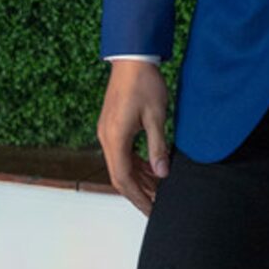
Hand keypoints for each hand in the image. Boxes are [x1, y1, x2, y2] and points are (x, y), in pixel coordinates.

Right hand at [97, 62, 172, 213]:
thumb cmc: (144, 83)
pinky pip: (122, 153)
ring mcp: (107, 132)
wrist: (132, 58)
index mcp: (115, 139)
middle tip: (156, 205)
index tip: (152, 211)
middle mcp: (106, 138)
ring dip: (138, 179)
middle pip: (119, 176)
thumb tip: (162, 174)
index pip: (123, 179)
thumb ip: (158, 148)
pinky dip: (136, 165)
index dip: (138, 198)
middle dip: (138, 193)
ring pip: (121, 165)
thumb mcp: (156, 117)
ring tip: (158, 190)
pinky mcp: (112, 126)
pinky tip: (151, 169)